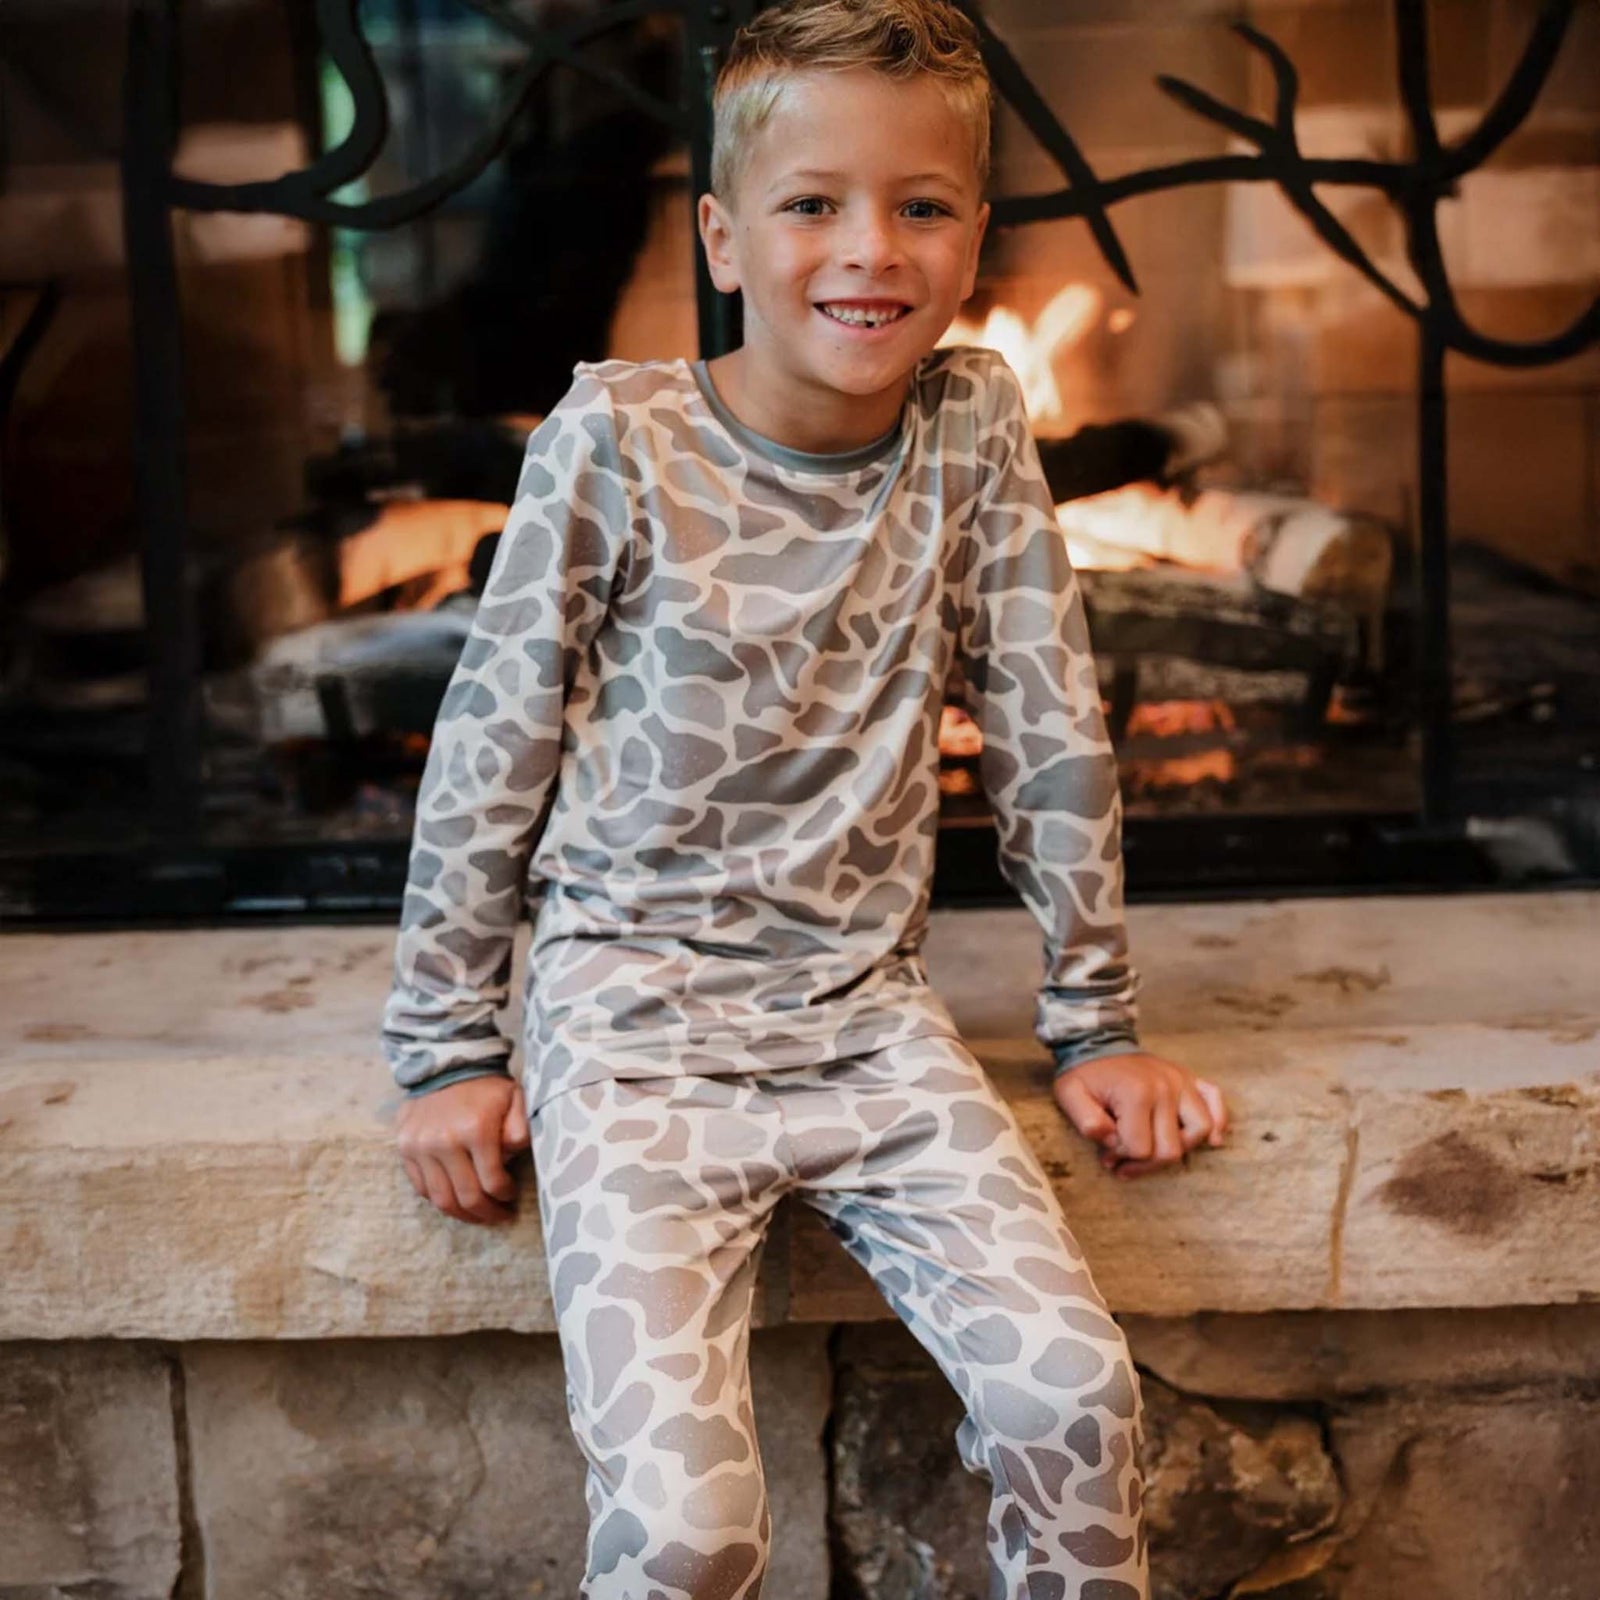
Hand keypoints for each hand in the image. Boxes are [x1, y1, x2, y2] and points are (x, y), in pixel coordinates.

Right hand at [395, 1075, 531, 1224]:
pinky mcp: (404, 1148)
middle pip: (466, 1197)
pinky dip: (439, 1198)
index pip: (492, 1182)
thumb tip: (514, 1158)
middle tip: (498, 1216)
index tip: (511, 1197)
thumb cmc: (486, 1087)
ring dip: (462, 1214)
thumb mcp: (515, 1099)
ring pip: (441, 1199)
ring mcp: (420, 1147)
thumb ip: (520, 1129)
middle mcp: (444, 1142)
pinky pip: (421, 1187)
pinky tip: (454, 1198)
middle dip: (486, 1213)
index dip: (504, 1197)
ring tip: (476, 1215)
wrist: (446, 1063)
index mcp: (476, 1130)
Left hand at [1052, 1051, 1227, 1179]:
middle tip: (1122, 1157)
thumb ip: (1084, 1119)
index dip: (1122, 1156)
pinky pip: (1216, 1102)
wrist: (1097, 1042)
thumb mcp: (1069, 1094)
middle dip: (1145, 1161)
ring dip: (1177, 1148)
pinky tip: (1211, 1140)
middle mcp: (1166, 1087)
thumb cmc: (1085, 1075)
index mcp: (1137, 1092)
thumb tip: (1106, 1138)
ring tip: (1153, 1149)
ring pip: (1200, 1131)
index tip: (1106, 1151)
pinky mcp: (1191, 1079)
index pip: (1141, 1149)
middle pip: (1171, 1149)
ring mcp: (1182, 1082)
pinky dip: (1218, 1121)